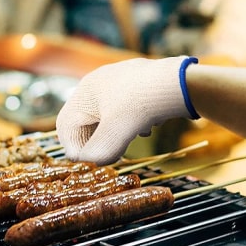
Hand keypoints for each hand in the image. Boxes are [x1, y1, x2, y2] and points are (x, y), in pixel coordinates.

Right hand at [56, 56, 198, 163]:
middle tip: (108, 156)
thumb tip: (89, 162)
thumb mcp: (113, 136)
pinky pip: (127, 109)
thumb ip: (96, 153)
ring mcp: (119, 82)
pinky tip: (146, 128)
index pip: (67, 125)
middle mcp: (98, 83)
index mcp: (85, 92)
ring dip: (115, 134)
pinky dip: (132, 123)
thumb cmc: (140, 106)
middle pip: (87, 121)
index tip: (86, 163)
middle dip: (96, 141)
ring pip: (108, 116)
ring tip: (129, 140)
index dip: (73, 147)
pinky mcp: (138, 85)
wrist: (179, 82)